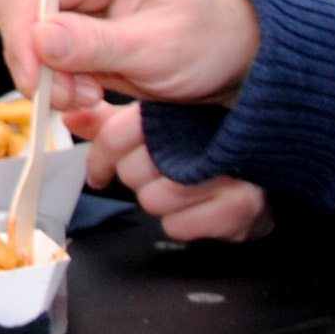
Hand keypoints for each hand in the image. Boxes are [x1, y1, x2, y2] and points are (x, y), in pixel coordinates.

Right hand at [0, 0, 258, 115]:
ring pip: (26, 28)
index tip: (36, 83)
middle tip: (66, 98)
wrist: (233, 52)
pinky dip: (53, 76)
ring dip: (44, 72)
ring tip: (83, 97)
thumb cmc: (209, 40)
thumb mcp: (157, 48)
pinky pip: (41, 47)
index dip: (26, 33)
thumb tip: (39, 41)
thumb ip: (96, 44)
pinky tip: (82, 93)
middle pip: (24, 2)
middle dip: (35, 58)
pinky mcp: (75, 20)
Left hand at [77, 104, 280, 242]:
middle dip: (137, 180)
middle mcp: (205, 132)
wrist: (262, 171)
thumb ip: (113, 124)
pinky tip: (196, 209)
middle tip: (157, 176)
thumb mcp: (156, 127)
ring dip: (160, 203)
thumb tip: (72, 120)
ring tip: (179, 190)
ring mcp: (227, 169)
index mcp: (179, 107)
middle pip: (133, 171)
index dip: (101, 159)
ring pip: (154, 200)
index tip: (99, 173)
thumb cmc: (203, 147)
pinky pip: (179, 226)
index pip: (118, 135)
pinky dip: (182, 224)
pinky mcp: (242, 204)